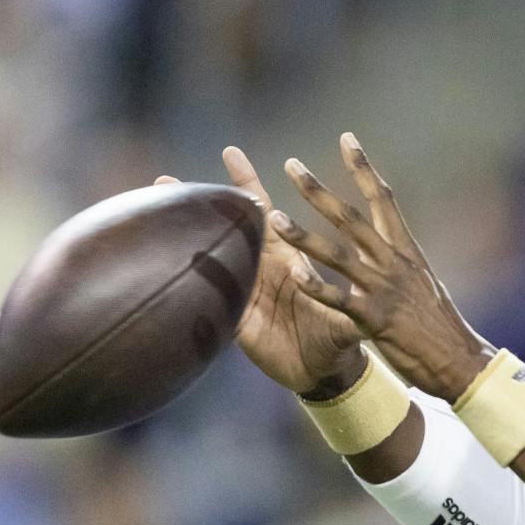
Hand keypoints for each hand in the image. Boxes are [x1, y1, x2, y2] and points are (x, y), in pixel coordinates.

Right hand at [155, 147, 365, 395]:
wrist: (324, 372)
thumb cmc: (338, 337)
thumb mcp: (349, 319)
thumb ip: (353, 307)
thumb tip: (370, 292)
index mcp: (287, 258)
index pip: (263, 213)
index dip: (247, 183)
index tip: (231, 152)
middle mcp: (261, 270)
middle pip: (225, 231)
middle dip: (198, 205)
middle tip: (164, 180)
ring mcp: (245, 294)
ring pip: (211, 262)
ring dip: (184, 241)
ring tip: (154, 218)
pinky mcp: (236, 323)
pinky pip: (213, 301)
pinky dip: (192, 287)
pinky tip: (165, 271)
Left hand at [270, 133, 495, 401]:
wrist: (461, 360)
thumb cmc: (441, 326)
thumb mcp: (422, 283)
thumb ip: (399, 261)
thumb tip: (383, 244)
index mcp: (406, 251)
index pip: (383, 198)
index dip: (363, 167)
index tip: (347, 138)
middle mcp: (393, 263)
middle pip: (351, 217)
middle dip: (319, 190)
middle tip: (292, 165)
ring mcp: (384, 289)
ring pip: (337, 254)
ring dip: (303, 235)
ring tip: (273, 217)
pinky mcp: (376, 319)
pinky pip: (341, 299)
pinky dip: (317, 287)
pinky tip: (294, 275)